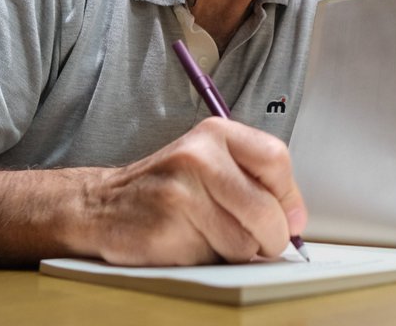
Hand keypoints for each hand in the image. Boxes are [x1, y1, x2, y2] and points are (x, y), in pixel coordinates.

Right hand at [79, 118, 307, 265]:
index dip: (290, 197)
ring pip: (243, 242)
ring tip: (209, 235)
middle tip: (260, 241)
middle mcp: (199, 157)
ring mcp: (181, 194)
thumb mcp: (209, 162)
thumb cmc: (165, 186)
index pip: (276, 160)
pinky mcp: (167, 230)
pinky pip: (214, 260)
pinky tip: (189, 243)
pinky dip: (210, 260)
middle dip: (271, 237)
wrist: (99, 205)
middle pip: (267, 210)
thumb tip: (295, 219)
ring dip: (236, 251)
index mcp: (215, 134)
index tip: (289, 217)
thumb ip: (253, 180)